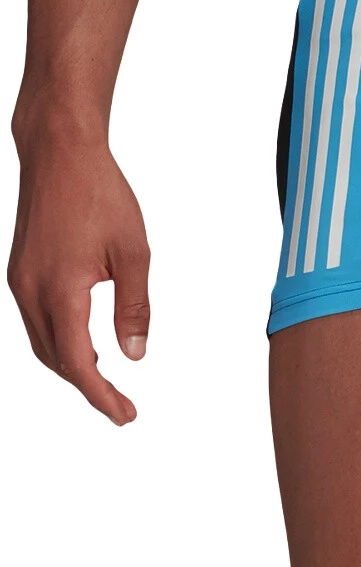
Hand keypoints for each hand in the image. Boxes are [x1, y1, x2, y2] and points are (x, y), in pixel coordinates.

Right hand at [8, 122, 150, 425]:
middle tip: (121, 406)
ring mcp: (20, 280)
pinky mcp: (19, 271)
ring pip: (43, 344)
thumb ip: (134, 308)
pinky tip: (84, 345)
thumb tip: (135, 355)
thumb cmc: (99, 192)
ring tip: (105, 381)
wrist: (59, 151)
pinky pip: (36, 322)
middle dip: (88, 388)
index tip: (125, 415)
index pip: (78, 362)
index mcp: (60, 289)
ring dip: (72, 367)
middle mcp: (31, 289)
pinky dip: (60, 343)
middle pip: (56, 361)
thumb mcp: (134, 253)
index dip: (101, 395)